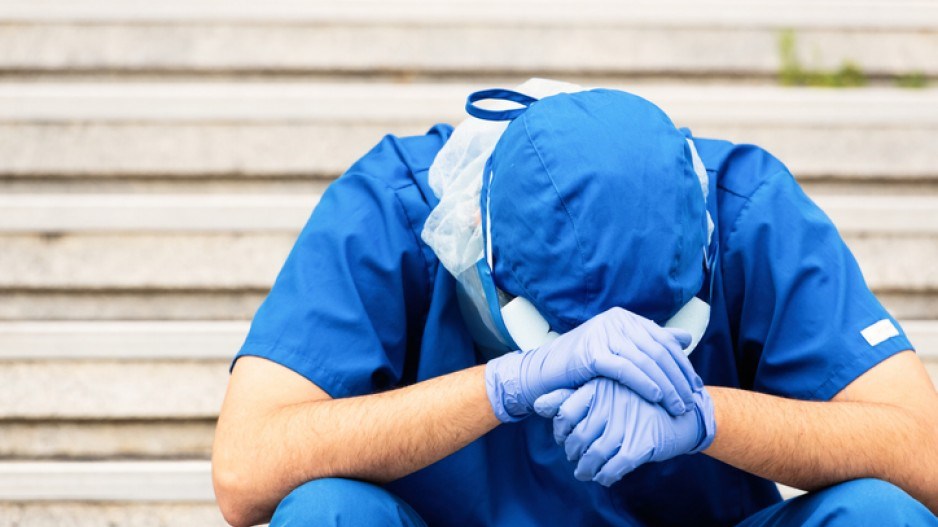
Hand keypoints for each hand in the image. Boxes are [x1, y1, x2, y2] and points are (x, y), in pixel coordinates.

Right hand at [484, 307, 702, 422]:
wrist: (544, 373)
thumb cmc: (583, 366)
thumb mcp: (619, 351)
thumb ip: (651, 343)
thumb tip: (685, 338)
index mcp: (624, 318)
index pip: (663, 341)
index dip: (682, 364)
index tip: (695, 387)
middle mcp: (615, 320)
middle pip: (657, 350)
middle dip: (677, 378)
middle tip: (690, 401)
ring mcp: (602, 334)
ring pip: (645, 360)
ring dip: (666, 386)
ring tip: (677, 405)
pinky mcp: (591, 352)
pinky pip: (625, 369)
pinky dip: (644, 383)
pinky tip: (656, 397)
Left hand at [534, 378, 715, 485]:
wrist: (682, 411)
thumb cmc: (636, 401)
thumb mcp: (604, 392)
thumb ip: (569, 397)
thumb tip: (536, 404)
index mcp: (600, 385)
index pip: (564, 411)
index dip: (561, 430)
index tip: (566, 438)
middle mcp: (610, 402)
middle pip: (578, 437)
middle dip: (574, 453)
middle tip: (576, 457)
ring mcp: (627, 423)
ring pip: (594, 455)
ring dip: (586, 469)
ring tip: (585, 472)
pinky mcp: (642, 443)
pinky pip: (614, 467)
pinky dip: (605, 476)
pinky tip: (604, 476)